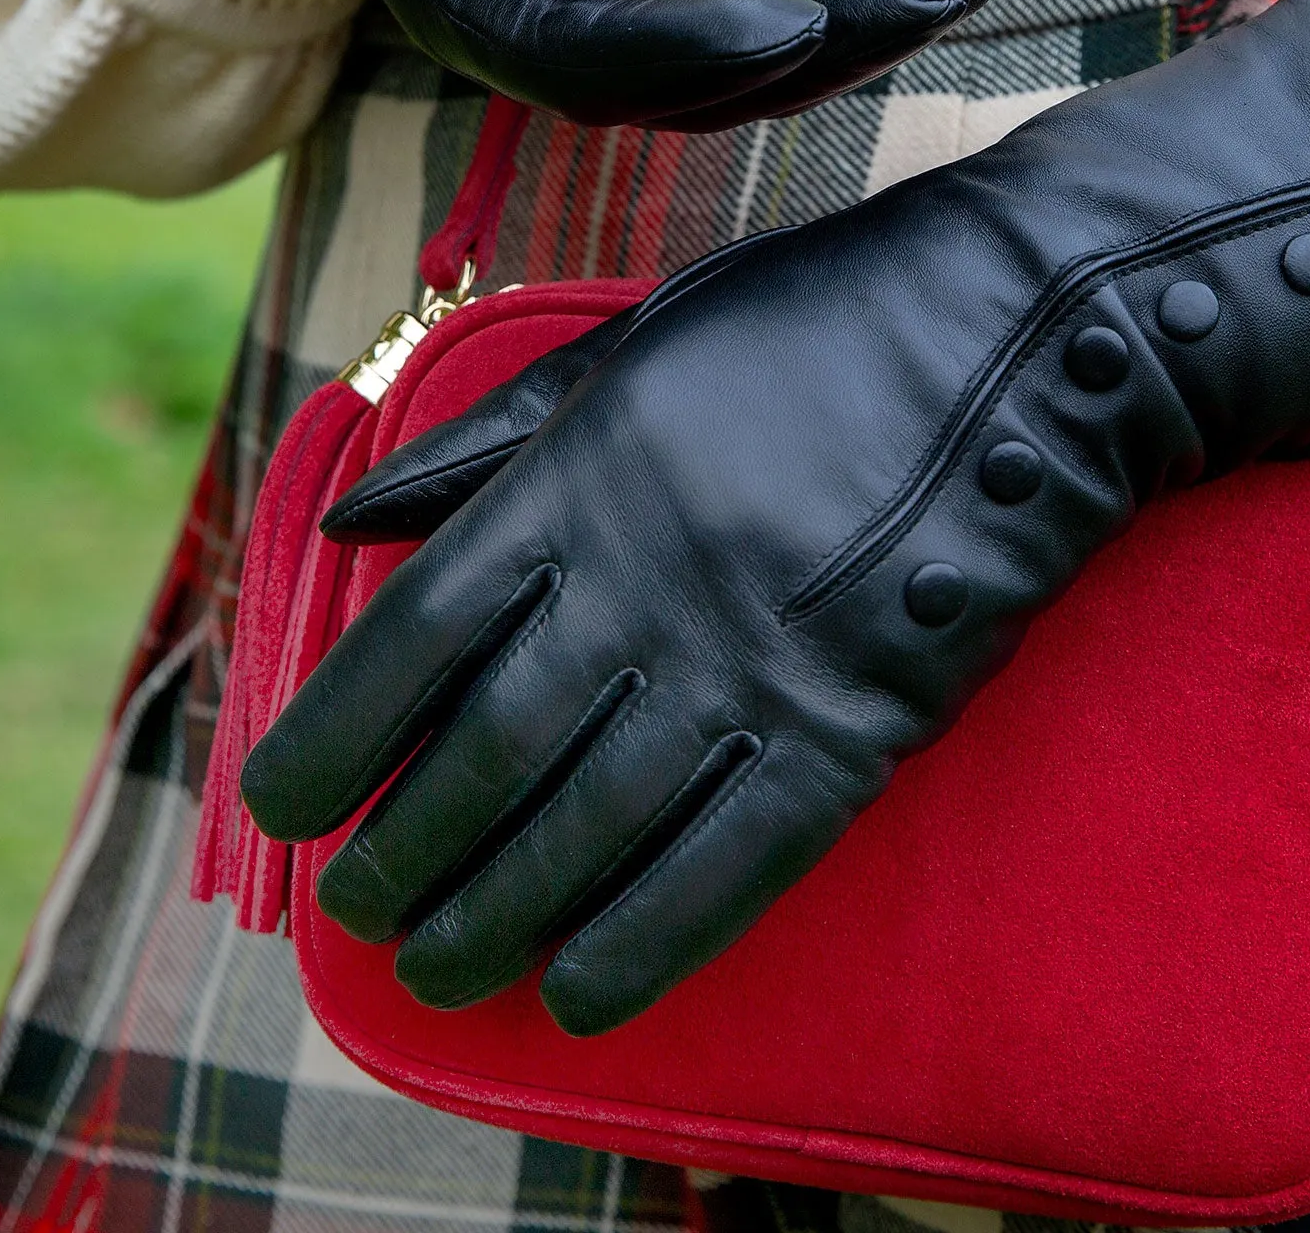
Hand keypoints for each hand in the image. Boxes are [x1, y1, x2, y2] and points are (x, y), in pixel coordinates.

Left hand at [239, 0, 1309, 1034]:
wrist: (1024, 331)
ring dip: (500, 917)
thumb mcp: (635, 340)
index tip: (285, 807)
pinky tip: (583, 991)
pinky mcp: (857, 718)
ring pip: (593, 827)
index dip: (335, 740)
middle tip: (366, 917)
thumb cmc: (816, 319)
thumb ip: (492, 437)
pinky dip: (649, 937)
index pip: (414, 641)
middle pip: (487, 756)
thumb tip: (360, 521)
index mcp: (582, 476)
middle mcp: (647, 581)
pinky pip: (733, 858)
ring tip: (442, 967)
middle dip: (407, 856)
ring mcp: (753, 659)